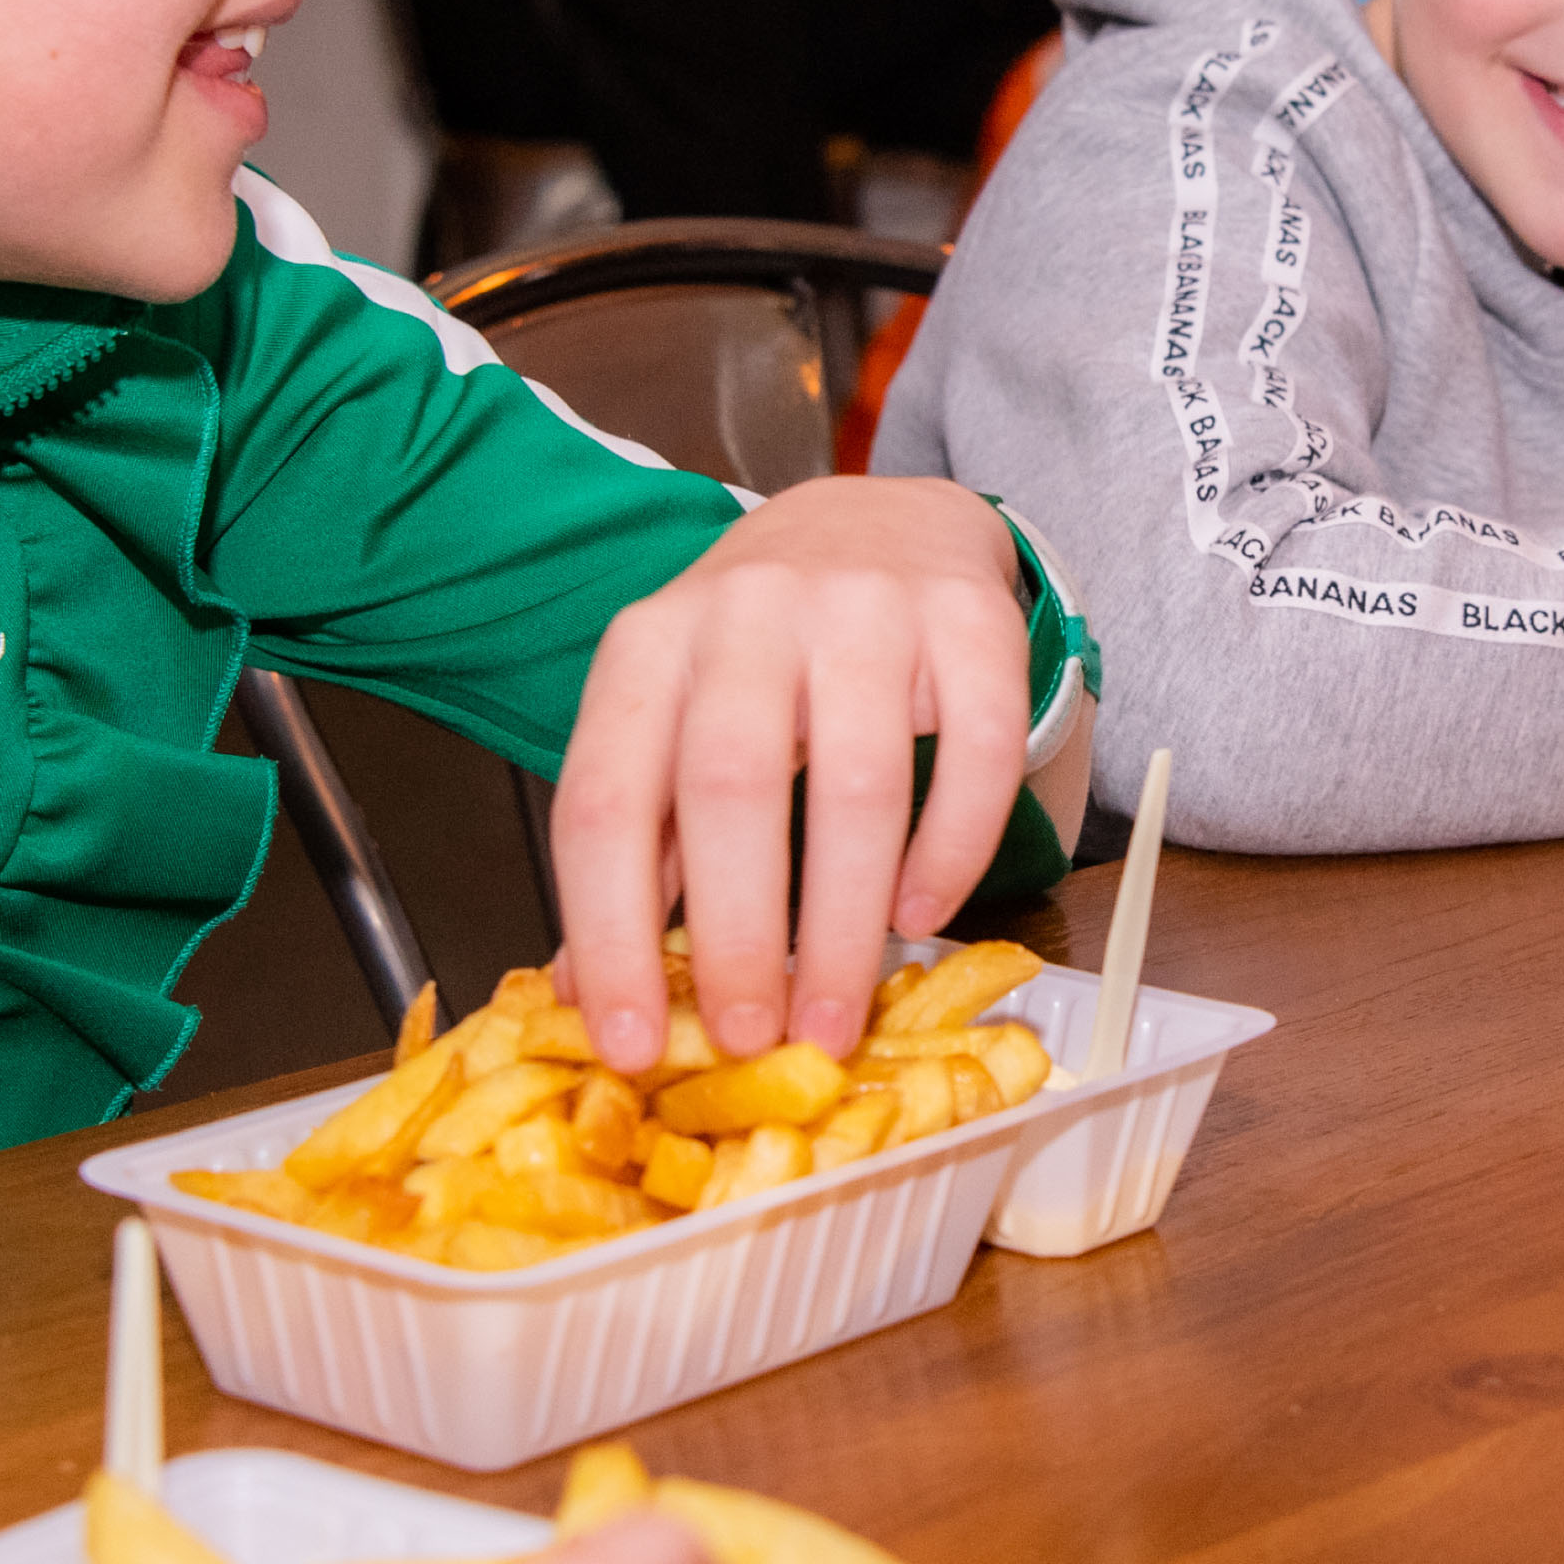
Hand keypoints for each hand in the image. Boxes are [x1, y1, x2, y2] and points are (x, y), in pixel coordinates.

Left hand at [554, 477, 1031, 1068]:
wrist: (880, 518)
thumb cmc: (763, 650)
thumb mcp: (675, 721)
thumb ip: (640, 848)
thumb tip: (587, 994)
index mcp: (649, 647)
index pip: (605, 801)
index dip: (608, 932)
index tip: (629, 1044)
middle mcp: (746, 612)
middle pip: (731, 786)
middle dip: (740, 935)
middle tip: (754, 1041)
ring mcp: (864, 606)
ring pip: (857, 781)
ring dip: (846, 921)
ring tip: (837, 1015)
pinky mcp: (968, 619)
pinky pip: (976, 748)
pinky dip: (952, 850)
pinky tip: (924, 913)